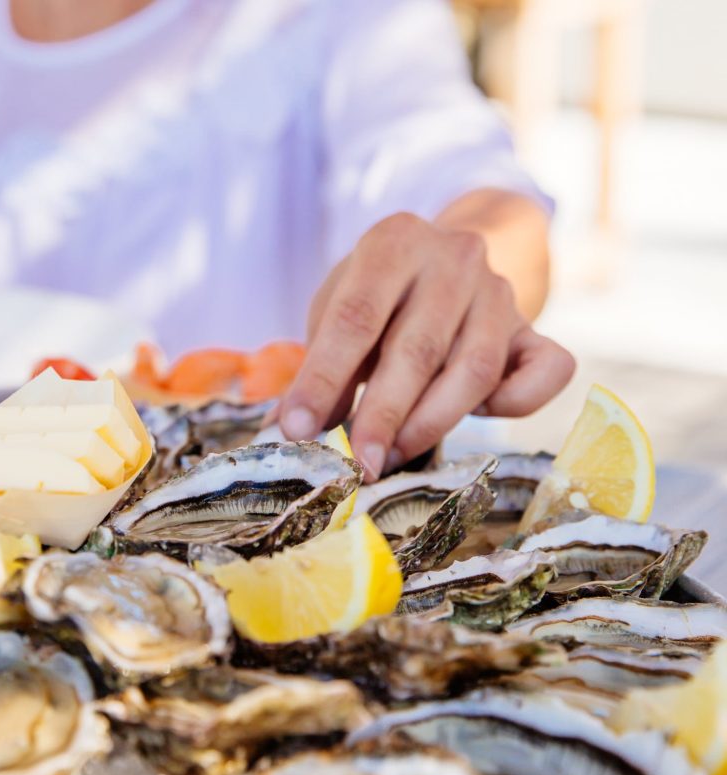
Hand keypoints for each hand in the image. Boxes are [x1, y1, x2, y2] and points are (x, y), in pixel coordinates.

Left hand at [278, 212, 574, 477]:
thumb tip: (298, 429)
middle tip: (357, 462)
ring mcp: (500, 292)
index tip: (299, 429)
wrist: (442, 265)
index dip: (323, 379)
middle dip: (382, 415)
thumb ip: (323, 369)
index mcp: (394, 241)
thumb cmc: (377, 299)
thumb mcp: (336, 315)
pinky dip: (517, 403)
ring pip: (475, 369)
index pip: (356, 317)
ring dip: (431, 423)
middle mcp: (455, 258)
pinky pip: (547, 370)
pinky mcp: (533, 328)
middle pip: (418, 348)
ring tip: (392, 454)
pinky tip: (478, 420)